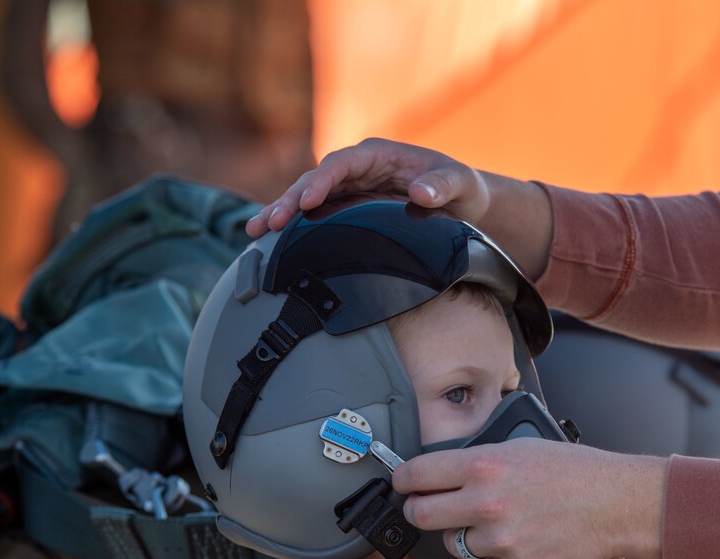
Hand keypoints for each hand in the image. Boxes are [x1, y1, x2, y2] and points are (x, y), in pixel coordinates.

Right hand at [245, 138, 490, 235]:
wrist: (464, 204)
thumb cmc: (462, 188)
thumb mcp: (461, 184)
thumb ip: (443, 185)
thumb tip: (420, 193)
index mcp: (378, 155)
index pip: (342, 164)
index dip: (322, 181)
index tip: (308, 201)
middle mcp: (357, 170)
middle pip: (316, 181)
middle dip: (291, 200)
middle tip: (269, 223)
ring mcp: (349, 191)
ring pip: (309, 199)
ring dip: (282, 214)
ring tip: (255, 233)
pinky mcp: (347, 211)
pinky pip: (316, 218)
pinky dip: (294, 229)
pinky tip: (269, 243)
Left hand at [391, 437, 665, 558]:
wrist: (615, 504)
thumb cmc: (573, 471)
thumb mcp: (520, 446)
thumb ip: (478, 459)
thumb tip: (439, 470)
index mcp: (484, 465)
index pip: (416, 475)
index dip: (403, 479)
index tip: (402, 483)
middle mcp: (486, 503)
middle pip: (420, 515)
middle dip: (418, 510)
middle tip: (426, 506)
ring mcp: (499, 540)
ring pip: (453, 544)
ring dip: (463, 534)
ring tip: (492, 520)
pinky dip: (493, 555)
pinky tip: (516, 537)